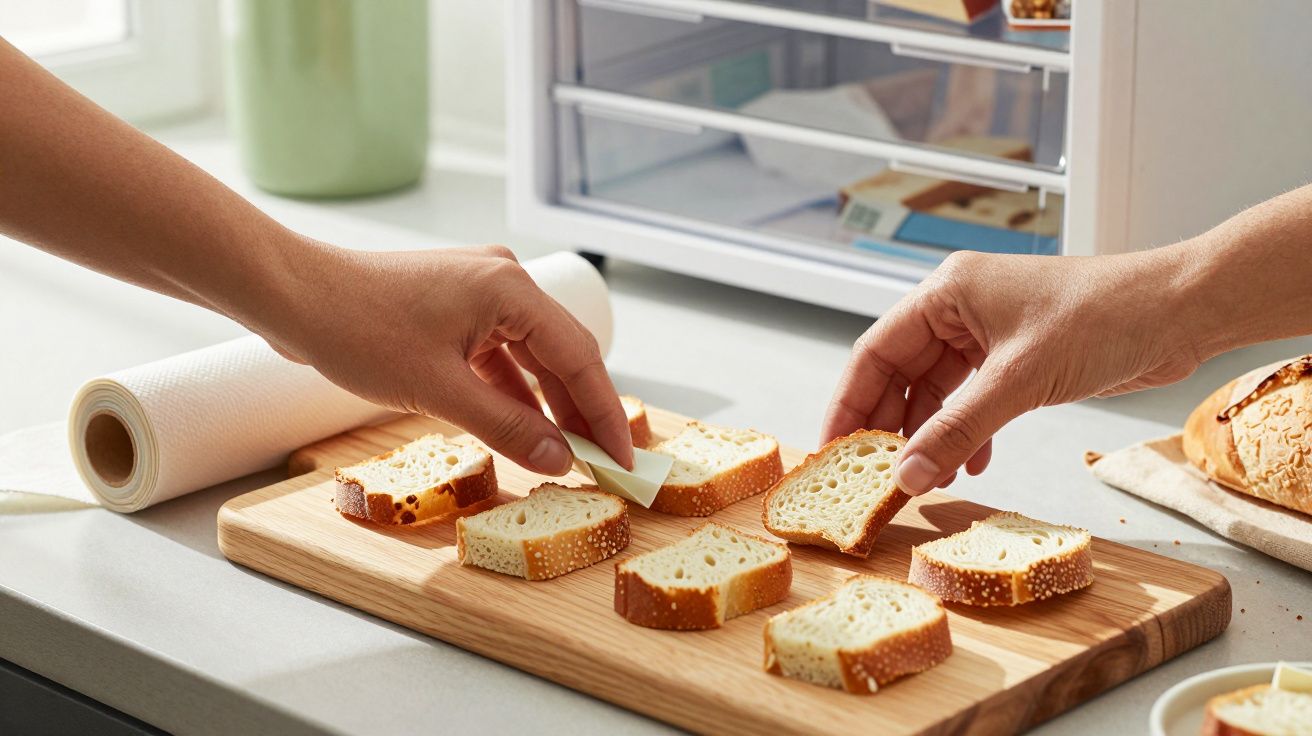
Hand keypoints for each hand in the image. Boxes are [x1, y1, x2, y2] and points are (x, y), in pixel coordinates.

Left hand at [258, 241, 633, 475]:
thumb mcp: (438, 390)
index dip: (605, 412)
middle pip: (561, 354)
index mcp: (511, 289)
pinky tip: (522, 428)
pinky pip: (498, 354)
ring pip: (530, 357)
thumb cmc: (357, 327)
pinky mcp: (454, 307)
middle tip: (602, 463)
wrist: (293, 294)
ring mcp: (478, 292)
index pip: (580, 356)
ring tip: (566, 453)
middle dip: (581, 411)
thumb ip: (506, 426)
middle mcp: (504, 282)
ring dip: (546, 405)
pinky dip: (511, 392)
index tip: (623, 458)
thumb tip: (559, 459)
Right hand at [822, 248, 1204, 494]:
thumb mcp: (1020, 379)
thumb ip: (959, 431)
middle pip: (900, 373)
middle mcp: (961, 309)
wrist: (1180, 310)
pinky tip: (972, 463)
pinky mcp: (1017, 358)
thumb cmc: (1106, 314)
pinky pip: (971, 400)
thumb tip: (908, 475)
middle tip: (873, 474)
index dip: (850, 402)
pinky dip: (966, 433)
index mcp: (947, 293)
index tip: (833, 449)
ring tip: (924, 478)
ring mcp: (989, 334)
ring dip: (930, 435)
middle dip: (889, 426)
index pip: (875, 351)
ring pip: (936, 391)